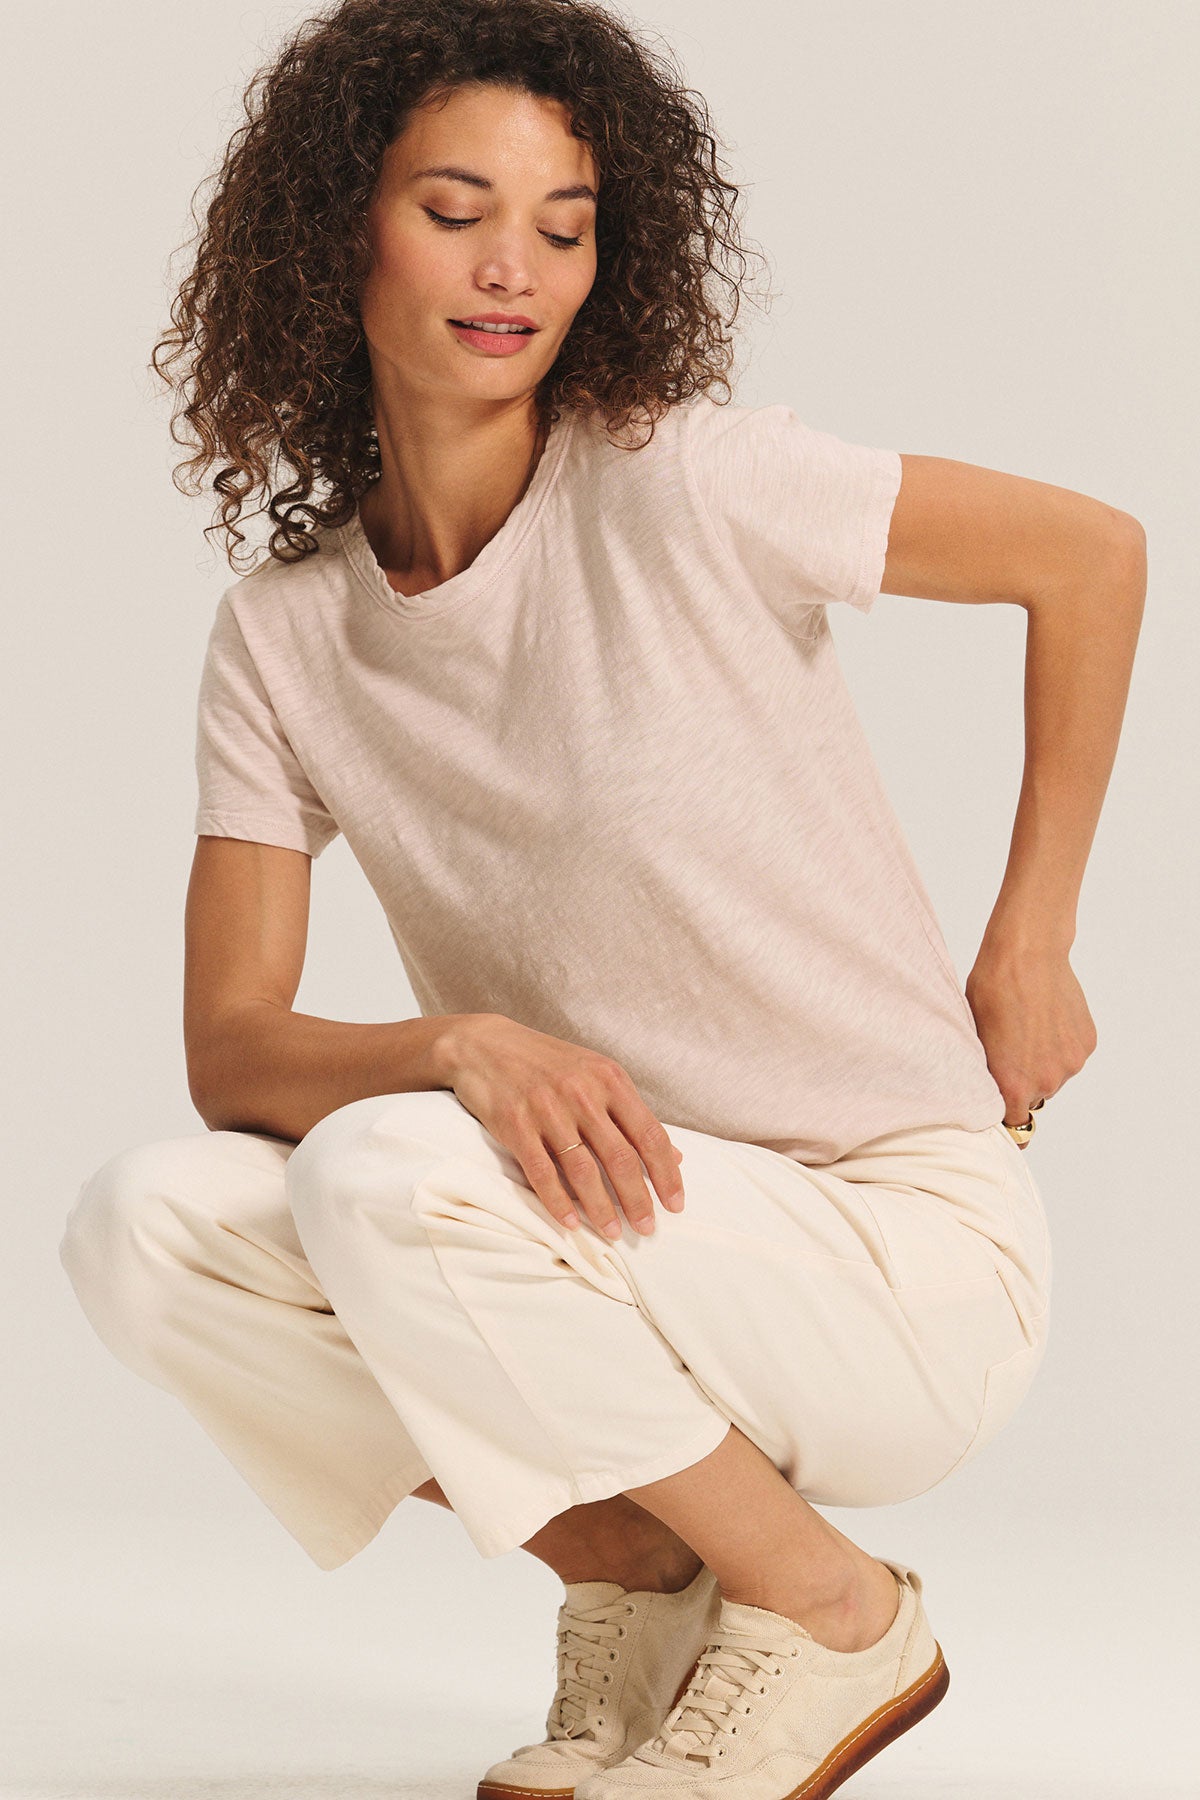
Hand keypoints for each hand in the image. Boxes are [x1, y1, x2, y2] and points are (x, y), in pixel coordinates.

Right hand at [438, 1014, 685, 1238]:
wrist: (485, 1045)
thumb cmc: (547, 1063)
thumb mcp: (596, 1075)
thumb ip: (632, 1114)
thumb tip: (675, 1156)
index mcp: (610, 1079)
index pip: (649, 1134)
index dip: (666, 1173)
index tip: (675, 1204)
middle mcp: (583, 1093)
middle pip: (620, 1157)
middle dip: (637, 1199)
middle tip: (646, 1229)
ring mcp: (548, 1109)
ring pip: (583, 1170)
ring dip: (600, 1208)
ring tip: (611, 1233)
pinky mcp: (516, 1124)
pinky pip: (541, 1171)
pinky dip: (556, 1201)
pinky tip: (569, 1222)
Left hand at [964, 937, 1097, 1124]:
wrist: (1026, 956)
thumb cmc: (991, 992)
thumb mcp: (976, 1038)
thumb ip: (989, 1074)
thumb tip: (993, 1090)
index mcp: (1013, 1087)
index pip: (1015, 1126)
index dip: (1006, 1115)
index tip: (1003, 1106)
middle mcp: (1046, 1082)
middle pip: (1035, 1097)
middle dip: (1024, 1082)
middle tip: (1012, 1049)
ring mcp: (1071, 1063)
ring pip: (1055, 1075)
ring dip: (1044, 1061)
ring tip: (1029, 1028)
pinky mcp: (1087, 1044)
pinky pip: (1071, 1054)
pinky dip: (1061, 1043)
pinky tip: (1048, 1018)